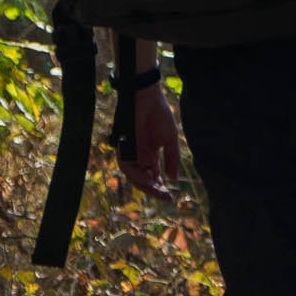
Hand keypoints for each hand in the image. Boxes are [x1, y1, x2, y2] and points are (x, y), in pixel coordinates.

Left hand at [122, 82, 181, 198]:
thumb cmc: (158, 115)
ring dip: (145, 185)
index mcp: (149, 156)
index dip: (160, 188)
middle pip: (143, 180)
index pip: (153, 177)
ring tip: (158, 190)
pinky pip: (126, 167)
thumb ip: (171, 159)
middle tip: (166, 196)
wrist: (147, 98)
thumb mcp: (169, 139)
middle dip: (154, 190)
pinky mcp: (122, 148)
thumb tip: (173, 178)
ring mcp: (130, 153)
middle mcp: (138, 157)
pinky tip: (149, 178)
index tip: (170, 197)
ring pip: (133, 177)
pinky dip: (137, 174)